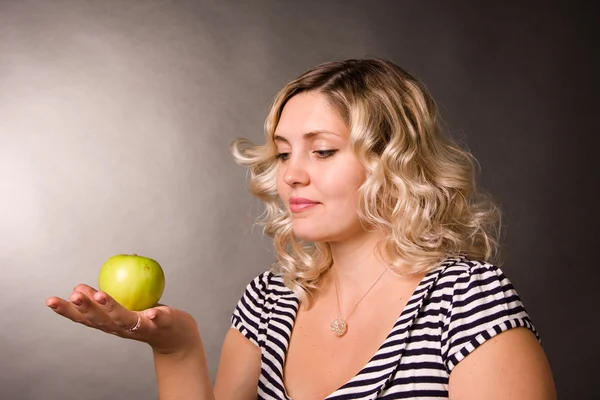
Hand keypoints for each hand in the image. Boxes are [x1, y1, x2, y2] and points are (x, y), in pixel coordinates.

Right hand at [46, 284, 200, 354]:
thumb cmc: (144, 319)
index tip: (50, 300)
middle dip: (86, 307)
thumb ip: (101, 300)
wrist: (175, 338)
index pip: (85, 319)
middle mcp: (121, 329)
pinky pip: (157, 321)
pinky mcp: (161, 326)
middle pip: (101, 320)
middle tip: (74, 295)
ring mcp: (141, 329)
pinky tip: (150, 313)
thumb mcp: (121, 308)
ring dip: (111, 308)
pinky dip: (153, 317)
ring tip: (100, 294)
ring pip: (124, 319)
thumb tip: (78, 285)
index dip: (67, 311)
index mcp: (110, 324)